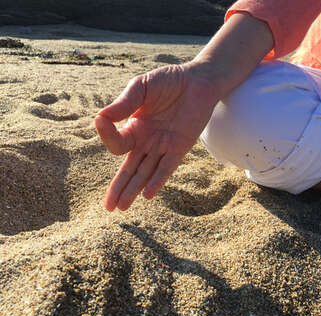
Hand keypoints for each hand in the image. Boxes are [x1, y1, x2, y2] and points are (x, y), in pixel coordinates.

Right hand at [95, 63, 218, 210]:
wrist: (198, 81)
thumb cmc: (168, 81)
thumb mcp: (142, 87)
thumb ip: (124, 103)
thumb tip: (100, 117)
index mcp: (134, 127)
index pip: (117, 142)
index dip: (107, 135)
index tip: (101, 120)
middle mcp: (147, 141)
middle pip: (130, 168)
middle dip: (119, 187)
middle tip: (108, 206)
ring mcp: (163, 146)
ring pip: (146, 172)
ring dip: (134, 189)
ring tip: (122, 206)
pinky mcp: (180, 147)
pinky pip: (167, 167)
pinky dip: (157, 181)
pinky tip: (147, 195)